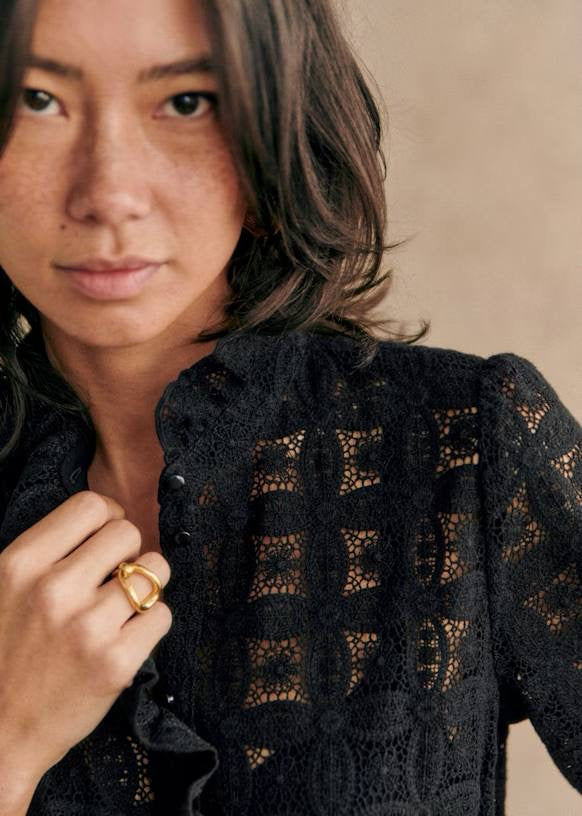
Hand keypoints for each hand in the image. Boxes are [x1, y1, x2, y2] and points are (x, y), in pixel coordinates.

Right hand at [0, 490, 171, 787]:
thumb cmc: (5, 654)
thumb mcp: (5, 588)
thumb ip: (48, 552)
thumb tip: (107, 518)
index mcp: (21, 564)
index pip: (90, 506)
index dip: (107, 517)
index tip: (106, 537)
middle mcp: (54, 590)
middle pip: (128, 532)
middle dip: (128, 551)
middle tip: (115, 576)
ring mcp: (88, 627)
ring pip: (155, 570)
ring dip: (147, 584)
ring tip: (126, 604)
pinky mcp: (117, 663)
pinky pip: (162, 614)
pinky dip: (151, 623)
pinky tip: (128, 636)